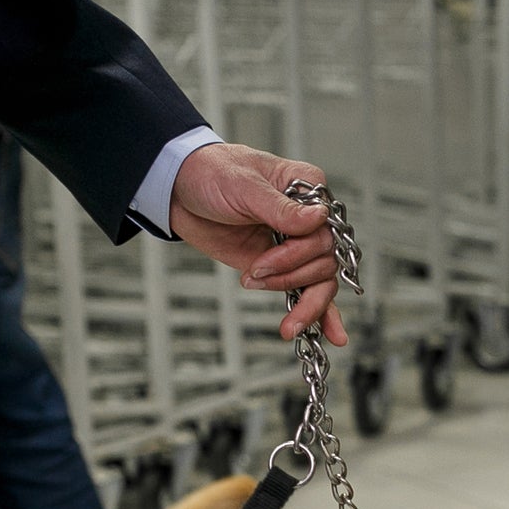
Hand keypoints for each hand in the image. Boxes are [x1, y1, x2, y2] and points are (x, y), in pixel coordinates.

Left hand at [170, 142, 348, 345]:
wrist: (177, 191)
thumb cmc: (210, 173)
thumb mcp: (243, 185)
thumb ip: (281, 207)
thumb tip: (319, 218)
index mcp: (307, 190)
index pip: (325, 229)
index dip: (302, 248)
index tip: (272, 251)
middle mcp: (308, 219)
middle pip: (324, 260)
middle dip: (289, 272)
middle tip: (255, 271)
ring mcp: (296, 245)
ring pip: (320, 280)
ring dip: (293, 292)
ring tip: (256, 285)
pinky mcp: (282, 267)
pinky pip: (310, 292)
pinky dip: (321, 314)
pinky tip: (330, 335)